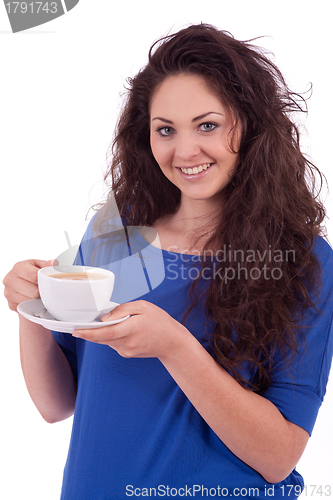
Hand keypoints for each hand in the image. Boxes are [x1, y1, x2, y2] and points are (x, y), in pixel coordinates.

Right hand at [3, 259, 55, 311]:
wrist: (21, 283)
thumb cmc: (32, 272)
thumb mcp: (39, 265)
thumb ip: (46, 264)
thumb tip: (53, 263)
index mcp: (18, 267)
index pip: (35, 276)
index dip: (45, 280)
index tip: (51, 282)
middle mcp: (10, 280)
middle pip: (34, 291)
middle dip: (43, 291)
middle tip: (46, 289)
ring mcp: (9, 293)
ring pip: (31, 301)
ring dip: (39, 300)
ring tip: (41, 294)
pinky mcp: (11, 304)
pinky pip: (27, 308)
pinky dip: (34, 305)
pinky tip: (35, 300)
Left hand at [73, 300, 188, 358]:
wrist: (172, 342)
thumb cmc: (160, 322)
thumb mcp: (143, 307)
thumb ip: (122, 310)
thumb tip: (104, 318)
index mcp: (130, 329)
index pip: (105, 333)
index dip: (88, 333)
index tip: (76, 330)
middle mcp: (127, 343)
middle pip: (102, 338)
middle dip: (89, 333)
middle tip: (77, 326)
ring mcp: (127, 351)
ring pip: (106, 341)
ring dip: (100, 334)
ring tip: (98, 324)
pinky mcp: (127, 354)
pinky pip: (113, 344)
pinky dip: (111, 336)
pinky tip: (117, 329)